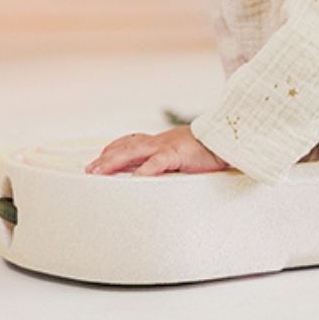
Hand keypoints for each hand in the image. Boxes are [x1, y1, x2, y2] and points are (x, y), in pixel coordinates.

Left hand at [84, 126, 230, 177]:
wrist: (229, 140)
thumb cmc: (209, 151)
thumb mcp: (182, 156)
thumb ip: (166, 163)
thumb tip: (149, 177)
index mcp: (161, 142)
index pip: (130, 142)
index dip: (113, 150)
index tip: (98, 160)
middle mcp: (159, 141)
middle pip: (125, 146)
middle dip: (106, 158)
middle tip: (89, 170)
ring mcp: (167, 146)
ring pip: (133, 151)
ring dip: (114, 161)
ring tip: (99, 172)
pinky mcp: (178, 153)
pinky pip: (157, 162)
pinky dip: (144, 171)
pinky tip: (134, 179)